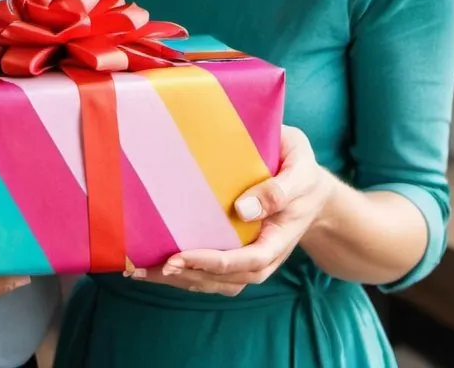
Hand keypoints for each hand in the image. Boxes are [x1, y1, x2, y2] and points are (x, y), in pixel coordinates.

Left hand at [130, 126, 332, 295]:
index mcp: (278, 238)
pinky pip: (214, 273)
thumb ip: (277, 191)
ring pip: (216, 282)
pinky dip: (187, 274)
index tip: (179, 257)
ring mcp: (251, 256)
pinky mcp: (239, 252)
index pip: (246, 261)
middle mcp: (264, 255)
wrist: (311, 188)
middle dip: (188, 275)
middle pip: (226, 279)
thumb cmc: (302, 172)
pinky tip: (157, 266)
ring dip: (181, 280)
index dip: (211, 263)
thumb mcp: (299, 172)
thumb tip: (242, 210)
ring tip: (142, 271)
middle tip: (150, 266)